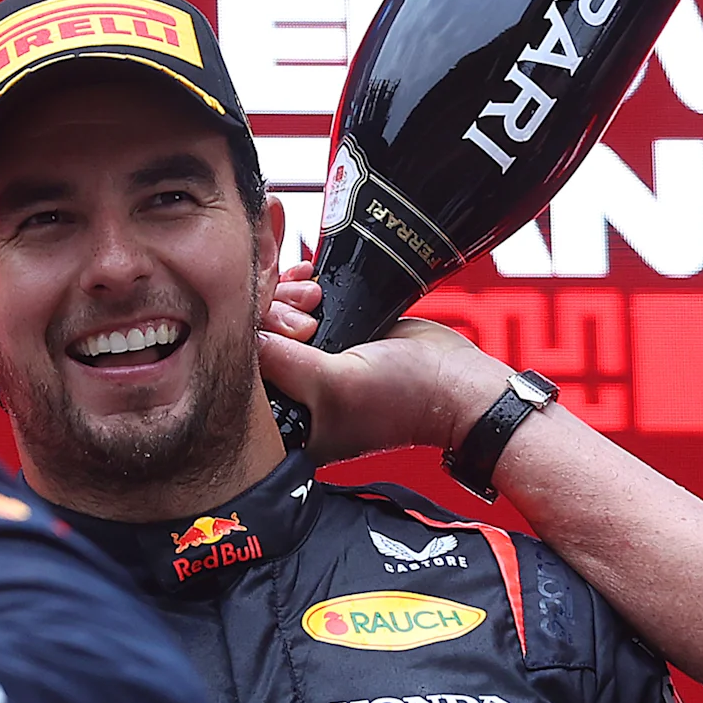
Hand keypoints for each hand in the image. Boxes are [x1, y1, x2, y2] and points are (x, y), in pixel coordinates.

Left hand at [258, 279, 509, 463]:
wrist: (457, 382)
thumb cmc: (407, 399)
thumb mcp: (338, 385)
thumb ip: (287, 363)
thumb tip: (246, 336)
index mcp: (288, 424)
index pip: (246, 374)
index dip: (250, 336)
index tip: (270, 314)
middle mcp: (294, 396)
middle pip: (255, 341)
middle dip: (272, 312)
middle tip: (306, 313)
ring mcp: (312, 366)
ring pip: (275, 318)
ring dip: (288, 295)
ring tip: (316, 295)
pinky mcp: (331, 337)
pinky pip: (298, 308)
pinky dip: (298, 287)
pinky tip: (308, 278)